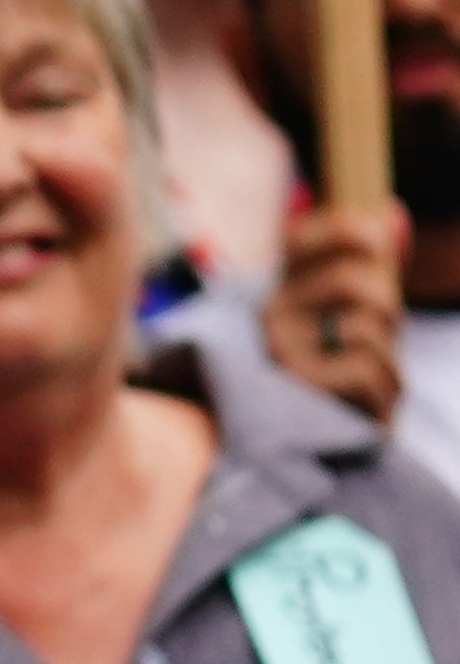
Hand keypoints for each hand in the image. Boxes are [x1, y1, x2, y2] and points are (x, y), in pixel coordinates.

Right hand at [270, 201, 409, 421]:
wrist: (327, 452)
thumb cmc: (346, 377)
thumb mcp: (355, 315)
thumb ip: (373, 265)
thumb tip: (393, 211)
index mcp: (279, 294)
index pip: (302, 239)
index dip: (348, 229)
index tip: (379, 238)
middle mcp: (270, 320)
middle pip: (355, 282)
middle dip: (388, 309)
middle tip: (379, 336)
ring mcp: (282, 358)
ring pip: (369, 328)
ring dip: (388, 358)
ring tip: (367, 380)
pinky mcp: (302, 395)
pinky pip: (369, 370)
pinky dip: (384, 390)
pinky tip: (365, 406)